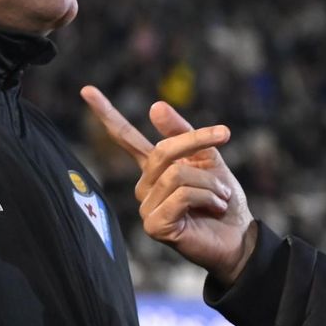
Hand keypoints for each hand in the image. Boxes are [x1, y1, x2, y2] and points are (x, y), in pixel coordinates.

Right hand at [81, 86, 255, 285]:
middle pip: (163, 151)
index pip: (126, 138)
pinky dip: (206, 197)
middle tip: (225, 137)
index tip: (86, 90)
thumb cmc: (223, 200)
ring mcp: (146, 208)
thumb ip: (183, 133)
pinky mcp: (154, 226)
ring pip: (176, 174)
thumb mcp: (208, 158)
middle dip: (197, 144)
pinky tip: (214, 209)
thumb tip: (154, 106)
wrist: (239, 236)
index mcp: (154, 169)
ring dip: (210, 182)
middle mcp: (145, 187)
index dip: (106, 114)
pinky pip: (180, 195)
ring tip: (221, 197)